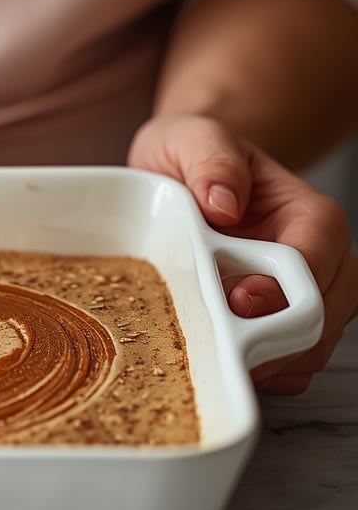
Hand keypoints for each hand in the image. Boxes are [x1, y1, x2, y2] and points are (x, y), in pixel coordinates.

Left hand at [128, 114, 357, 393]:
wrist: (185, 172)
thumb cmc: (194, 154)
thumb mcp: (193, 139)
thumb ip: (212, 160)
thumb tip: (223, 201)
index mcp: (310, 217)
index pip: (314, 264)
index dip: (281, 292)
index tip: (237, 303)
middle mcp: (324, 261)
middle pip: (324, 318)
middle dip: (275, 339)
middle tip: (220, 343)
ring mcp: (308, 297)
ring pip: (310, 350)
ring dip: (265, 361)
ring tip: (212, 353)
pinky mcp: (283, 323)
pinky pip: (289, 364)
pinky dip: (259, 370)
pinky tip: (219, 358)